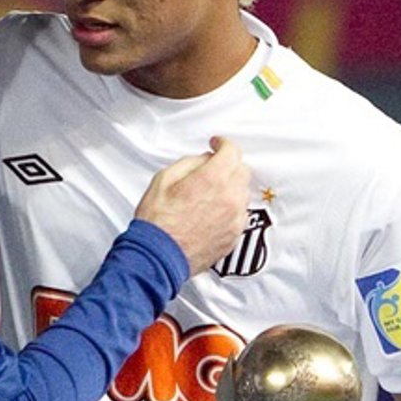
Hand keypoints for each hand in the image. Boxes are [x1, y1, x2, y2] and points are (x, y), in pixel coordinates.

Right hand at [134, 137, 250, 275]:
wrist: (159, 256)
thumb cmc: (158, 221)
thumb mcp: (164, 179)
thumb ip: (190, 163)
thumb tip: (204, 160)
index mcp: (213, 180)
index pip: (232, 151)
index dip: (223, 143)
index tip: (216, 144)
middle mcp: (230, 198)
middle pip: (242, 171)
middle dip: (229, 164)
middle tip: (213, 166)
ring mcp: (235, 219)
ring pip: (242, 193)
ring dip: (230, 186)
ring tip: (210, 192)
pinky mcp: (234, 236)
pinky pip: (240, 214)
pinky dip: (230, 207)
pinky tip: (212, 211)